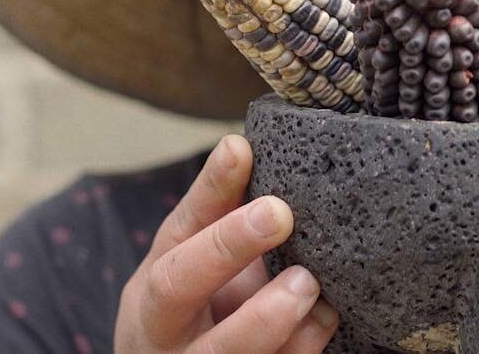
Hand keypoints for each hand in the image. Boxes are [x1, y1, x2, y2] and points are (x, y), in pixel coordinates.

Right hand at [115, 134, 339, 352]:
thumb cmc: (194, 313)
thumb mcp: (194, 264)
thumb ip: (218, 215)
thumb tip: (244, 146)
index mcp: (154, 287)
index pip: (175, 231)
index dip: (209, 191)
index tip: (242, 151)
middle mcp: (164, 332)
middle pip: (176, 289)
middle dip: (226, 247)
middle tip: (279, 214)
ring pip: (221, 352)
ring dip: (268, 317)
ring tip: (308, 283)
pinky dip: (298, 349)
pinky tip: (324, 320)